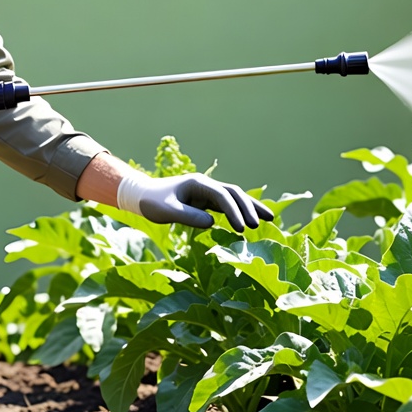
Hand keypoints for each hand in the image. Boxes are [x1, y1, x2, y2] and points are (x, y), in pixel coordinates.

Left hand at [116, 171, 274, 230]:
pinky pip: (227, 206)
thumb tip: (212, 223)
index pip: (222, 196)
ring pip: (234, 198)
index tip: (241, 228)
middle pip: (234, 193)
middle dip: (248, 208)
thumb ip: (188, 217)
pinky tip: (251, 221)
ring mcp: (207, 192)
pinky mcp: (206, 201)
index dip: (234, 211)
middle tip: (260, 225)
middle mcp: (206, 185)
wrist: (141, 195)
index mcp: (197, 184)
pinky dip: (240, 212)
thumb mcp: (167, 211)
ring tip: (270, 219)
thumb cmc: (151, 202)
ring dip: (250, 208)